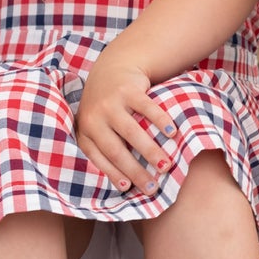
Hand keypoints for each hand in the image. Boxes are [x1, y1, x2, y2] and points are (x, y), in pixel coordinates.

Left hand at [75, 52, 176, 194]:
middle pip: (116, 150)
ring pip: (132, 132)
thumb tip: (124, 185)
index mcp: (85, 131)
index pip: (98, 158)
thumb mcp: (97, 125)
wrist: (111, 68)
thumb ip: (104, 147)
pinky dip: (160, 121)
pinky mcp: (127, 89)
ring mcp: (110, 102)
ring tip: (166, 165)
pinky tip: (172, 133)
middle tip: (152, 186)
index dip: (113, 174)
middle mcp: (94, 117)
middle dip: (135, 171)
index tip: (128, 189)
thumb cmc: (107, 107)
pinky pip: (146, 108)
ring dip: (150, 150)